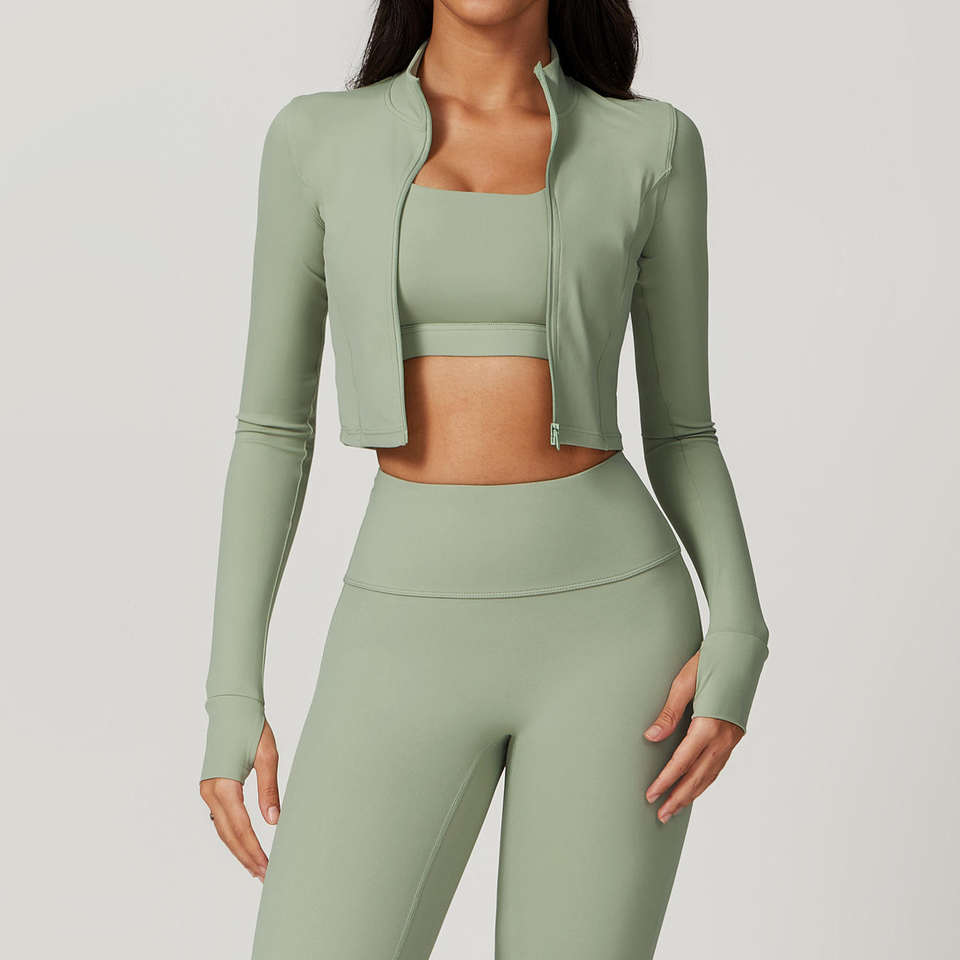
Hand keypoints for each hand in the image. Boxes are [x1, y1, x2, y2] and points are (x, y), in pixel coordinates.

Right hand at [200, 720, 280, 879]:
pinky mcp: (211, 787)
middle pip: (228, 835)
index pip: (240, 828)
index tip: (268, 867)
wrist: (232, 708)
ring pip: (222, 829)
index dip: (254, 850)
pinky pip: (221, 819)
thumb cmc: (252, 727)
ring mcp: (208, 790)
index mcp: (224, 785)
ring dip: (238, 849)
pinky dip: (232, 835)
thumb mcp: (267, 756)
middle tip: (265, 876)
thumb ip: (269, 790)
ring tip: (256, 868)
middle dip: (246, 857)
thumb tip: (274, 822)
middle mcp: (210, 791)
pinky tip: (244, 844)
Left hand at [643, 652, 743, 822]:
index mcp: (709, 724)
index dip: (666, 780)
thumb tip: (651, 737)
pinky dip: (706, 779)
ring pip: (711, 774)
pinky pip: (718, 764)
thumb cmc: (709, 661)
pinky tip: (696, 785)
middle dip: (679, 797)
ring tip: (675, 808)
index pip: (683, 761)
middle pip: (698, 776)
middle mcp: (724, 736)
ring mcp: (732, 737)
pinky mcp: (735, 734)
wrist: (741, 649)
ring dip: (693, 792)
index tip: (651, 795)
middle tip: (661, 814)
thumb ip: (669, 712)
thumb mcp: (684, 682)